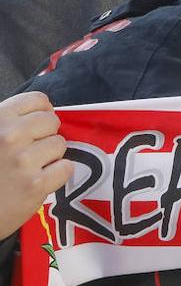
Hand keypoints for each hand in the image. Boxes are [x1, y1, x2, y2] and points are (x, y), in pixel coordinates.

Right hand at [0, 92, 73, 239]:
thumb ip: (11, 120)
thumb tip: (44, 108)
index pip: (38, 100)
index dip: (41, 113)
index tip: (35, 127)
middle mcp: (9, 136)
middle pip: (52, 121)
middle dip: (45, 136)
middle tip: (30, 152)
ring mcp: (23, 160)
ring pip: (60, 144)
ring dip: (50, 156)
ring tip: (30, 168)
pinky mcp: (35, 184)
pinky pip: (66, 167)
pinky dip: (57, 175)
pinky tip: (38, 180)